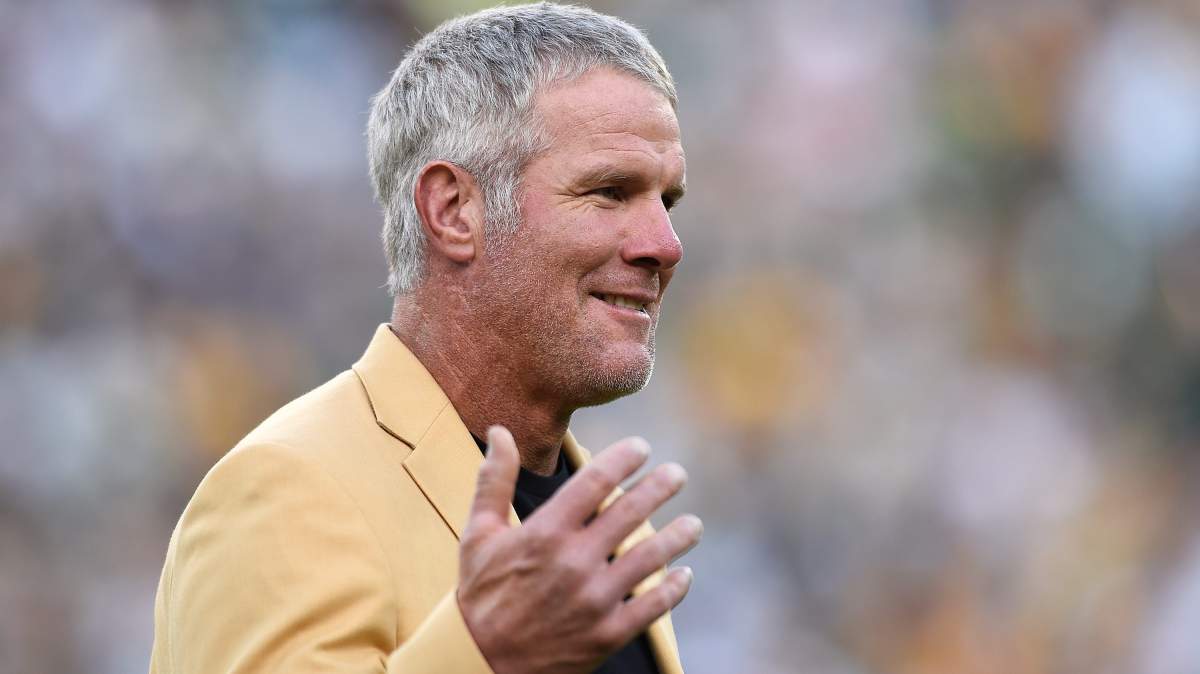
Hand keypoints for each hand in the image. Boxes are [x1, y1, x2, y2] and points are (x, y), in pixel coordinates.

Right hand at [457, 426, 700, 673]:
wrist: (481, 662)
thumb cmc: (481, 594)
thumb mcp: (478, 534)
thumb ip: (494, 480)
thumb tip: (499, 432)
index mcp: (545, 532)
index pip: (595, 481)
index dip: (624, 458)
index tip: (643, 447)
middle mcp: (574, 562)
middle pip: (631, 512)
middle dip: (660, 486)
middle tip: (678, 475)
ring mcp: (594, 600)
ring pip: (650, 558)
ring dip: (677, 536)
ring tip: (693, 524)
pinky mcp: (606, 634)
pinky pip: (652, 607)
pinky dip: (673, 589)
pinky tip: (684, 575)